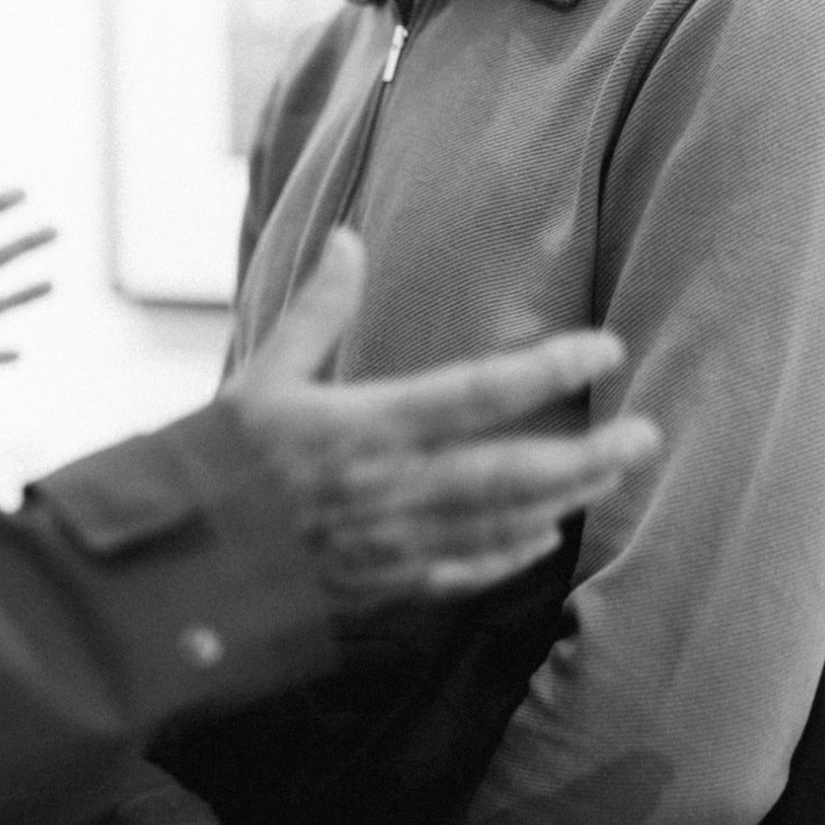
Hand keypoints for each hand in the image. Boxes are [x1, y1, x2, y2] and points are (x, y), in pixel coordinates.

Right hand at [226, 229, 659, 609]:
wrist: (176, 559)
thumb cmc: (216, 459)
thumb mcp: (261, 374)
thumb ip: (316, 310)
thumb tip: (350, 239)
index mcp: (364, 426)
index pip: (478, 394)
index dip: (549, 370)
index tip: (605, 350)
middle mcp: (390, 489)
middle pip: (514, 474)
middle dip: (588, 456)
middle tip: (647, 436)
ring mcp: (392, 544)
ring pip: (501, 525)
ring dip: (563, 501)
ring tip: (609, 477)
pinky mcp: (381, 586)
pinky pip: (463, 572)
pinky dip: (508, 555)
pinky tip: (539, 538)